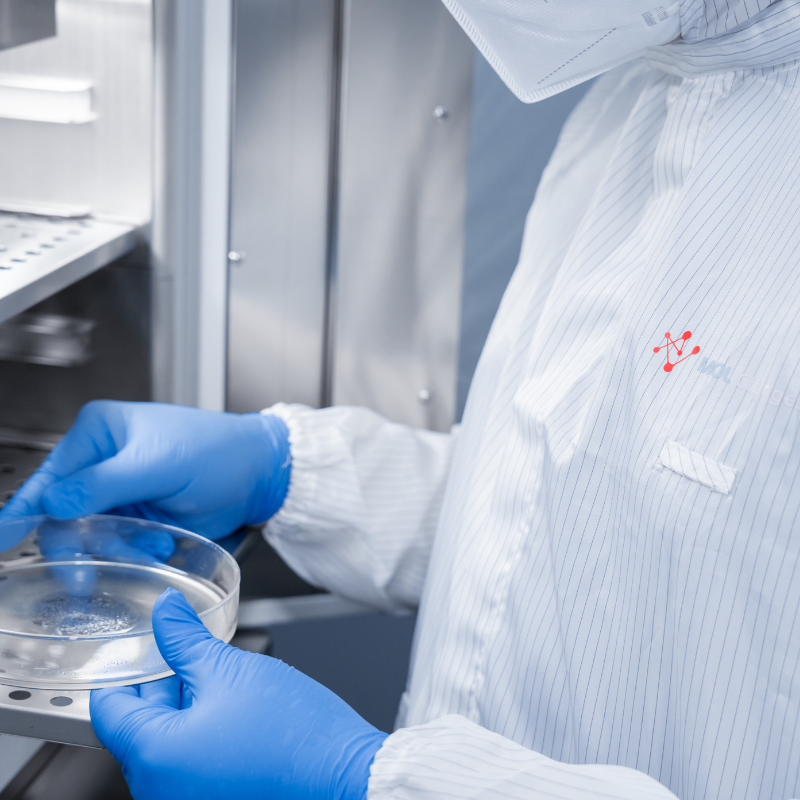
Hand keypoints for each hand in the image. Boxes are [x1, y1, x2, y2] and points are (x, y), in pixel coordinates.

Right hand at [0, 401, 290, 539]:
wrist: (257, 473)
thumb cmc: (217, 452)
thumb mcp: (159, 463)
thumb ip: (104, 483)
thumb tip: (55, 501)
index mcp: (99, 432)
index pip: (49, 476)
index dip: (21, 510)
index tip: (1, 539)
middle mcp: (101, 461)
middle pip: (63, 513)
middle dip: (80, 544)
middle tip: (85, 573)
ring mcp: (119, 491)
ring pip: (89, 535)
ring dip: (116, 548)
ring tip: (152, 544)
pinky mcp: (136, 516)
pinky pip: (115, 544)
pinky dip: (131, 552)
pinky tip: (159, 545)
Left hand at [91, 589, 387, 799]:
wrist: (343, 779)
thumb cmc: (294, 734)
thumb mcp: (231, 669)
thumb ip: (185, 638)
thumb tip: (165, 610)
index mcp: (153, 758)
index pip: (109, 708)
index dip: (125, 668)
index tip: (142, 645)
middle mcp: (160, 792)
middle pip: (139, 727)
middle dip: (163, 685)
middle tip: (192, 653)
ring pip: (167, 745)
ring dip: (185, 709)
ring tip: (222, 682)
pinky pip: (189, 767)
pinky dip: (201, 736)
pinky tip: (232, 712)